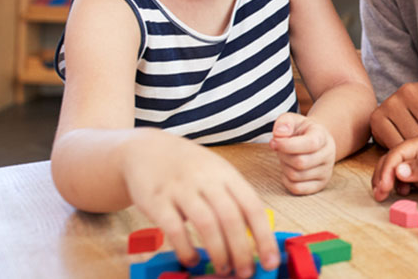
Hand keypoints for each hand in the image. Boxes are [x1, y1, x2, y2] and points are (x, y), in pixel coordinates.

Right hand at [121, 130, 279, 277]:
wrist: (147, 150)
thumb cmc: (189, 168)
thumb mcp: (217, 174)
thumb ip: (234, 200)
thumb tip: (255, 240)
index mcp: (227, 175)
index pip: (253, 207)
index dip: (264, 237)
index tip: (270, 261)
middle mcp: (207, 180)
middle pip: (231, 218)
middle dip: (242, 250)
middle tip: (246, 273)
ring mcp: (181, 189)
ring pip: (206, 224)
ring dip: (218, 251)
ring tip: (224, 269)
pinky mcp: (157, 200)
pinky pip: (174, 229)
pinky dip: (186, 249)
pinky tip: (192, 260)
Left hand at [269, 112, 336, 194]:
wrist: (316, 141)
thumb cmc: (301, 131)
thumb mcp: (293, 120)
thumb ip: (284, 122)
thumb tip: (279, 134)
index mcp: (323, 136)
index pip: (310, 144)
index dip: (288, 145)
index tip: (274, 141)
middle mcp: (328, 154)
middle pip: (300, 162)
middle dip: (283, 156)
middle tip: (279, 149)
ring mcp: (326, 171)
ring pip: (296, 176)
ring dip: (284, 167)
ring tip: (286, 158)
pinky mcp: (320, 184)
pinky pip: (297, 188)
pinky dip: (286, 180)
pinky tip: (288, 169)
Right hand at [370, 134, 417, 200]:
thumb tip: (399, 171)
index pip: (398, 151)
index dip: (388, 167)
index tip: (385, 184)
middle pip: (392, 159)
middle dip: (382, 175)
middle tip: (380, 194)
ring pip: (395, 170)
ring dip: (387, 181)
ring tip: (385, 195)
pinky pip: (405, 180)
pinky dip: (398, 186)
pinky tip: (402, 193)